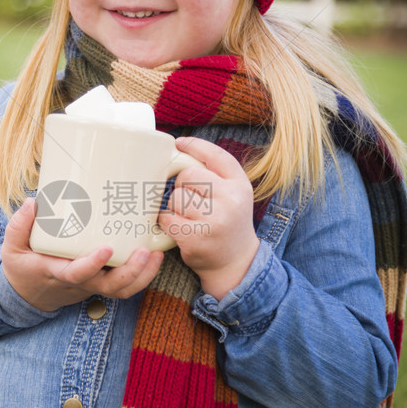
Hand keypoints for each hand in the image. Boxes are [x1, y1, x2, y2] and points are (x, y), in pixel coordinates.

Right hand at [0, 198, 164, 312]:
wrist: (29, 294)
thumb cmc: (23, 266)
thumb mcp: (11, 248)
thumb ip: (18, 226)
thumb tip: (32, 203)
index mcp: (57, 273)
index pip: (77, 274)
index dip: (93, 265)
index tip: (106, 249)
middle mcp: (80, 282)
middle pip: (111, 286)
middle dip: (131, 272)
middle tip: (145, 252)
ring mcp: (93, 284)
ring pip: (122, 290)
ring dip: (143, 275)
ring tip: (156, 254)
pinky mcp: (102, 281)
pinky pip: (125, 286)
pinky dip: (143, 275)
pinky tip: (154, 256)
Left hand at [158, 135, 259, 300]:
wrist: (235, 263)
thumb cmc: (227, 223)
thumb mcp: (233, 195)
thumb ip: (215, 174)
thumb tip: (178, 148)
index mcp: (240, 184)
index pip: (215, 155)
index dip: (194, 146)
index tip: (178, 143)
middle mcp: (230, 200)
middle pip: (187, 176)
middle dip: (182, 186)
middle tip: (191, 202)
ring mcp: (214, 220)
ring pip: (175, 197)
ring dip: (174, 207)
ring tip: (187, 218)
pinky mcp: (196, 238)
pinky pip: (167, 218)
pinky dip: (166, 223)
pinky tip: (178, 229)